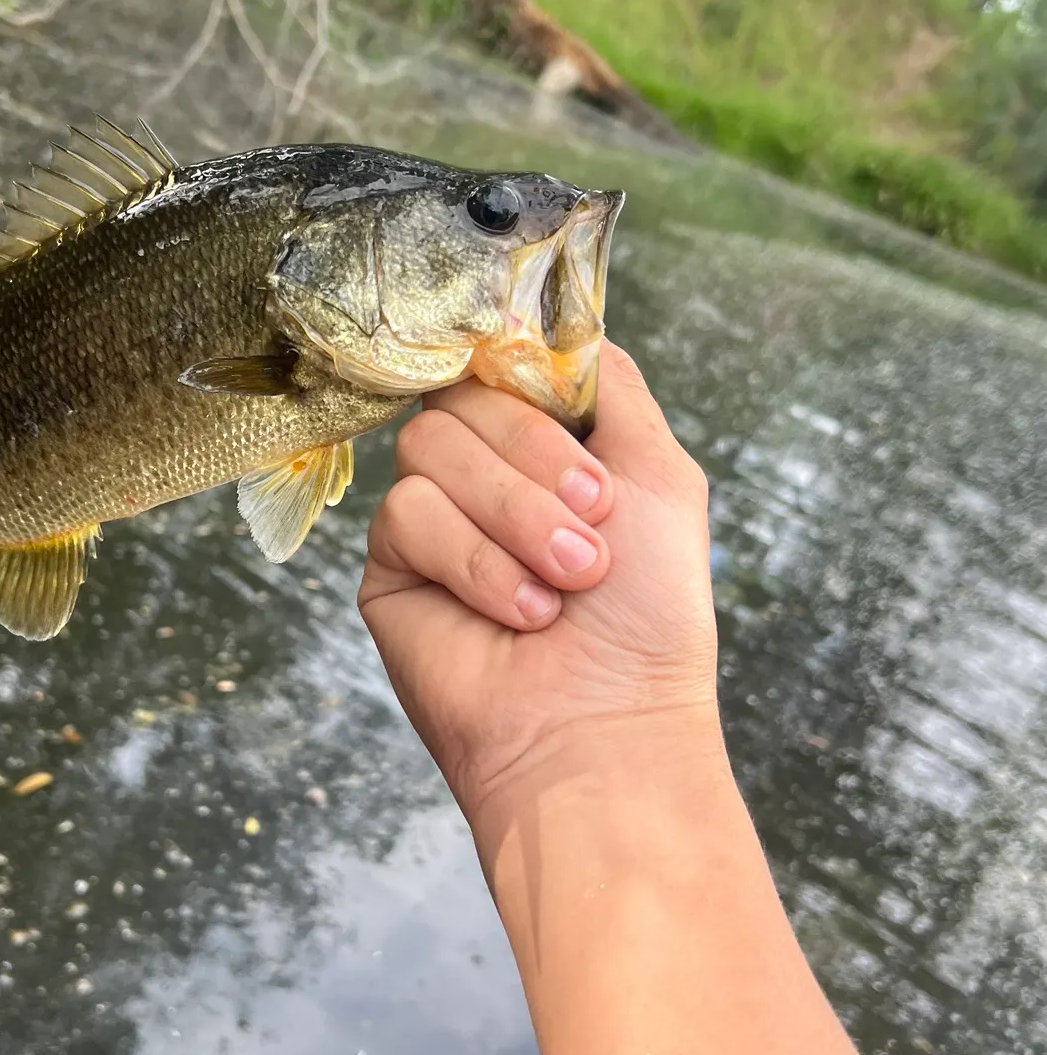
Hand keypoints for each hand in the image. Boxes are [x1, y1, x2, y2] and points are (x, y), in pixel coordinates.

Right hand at [358, 342, 720, 826]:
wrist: (602, 726)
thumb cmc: (649, 618)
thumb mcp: (664, 478)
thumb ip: (614, 386)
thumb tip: (552, 329)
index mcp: (545, 447)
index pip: (504, 363)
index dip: (537, 394)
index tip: (590, 462)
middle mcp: (485, 474)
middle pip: (466, 396)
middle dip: (538, 467)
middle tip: (592, 537)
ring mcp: (434, 518)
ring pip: (430, 447)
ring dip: (512, 517)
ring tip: (561, 583)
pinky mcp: (390, 568)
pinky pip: (405, 513)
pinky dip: (473, 562)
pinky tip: (517, 612)